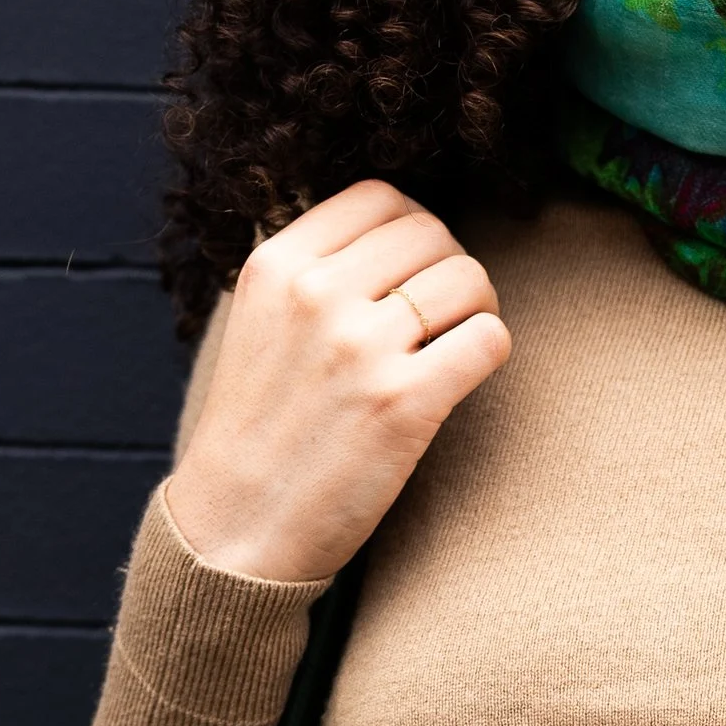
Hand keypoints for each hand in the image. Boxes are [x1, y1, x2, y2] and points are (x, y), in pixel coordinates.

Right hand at [163, 181, 510, 587]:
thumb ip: (310, 273)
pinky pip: (487, 339)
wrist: (234, 529)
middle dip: (451, 267)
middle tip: (446, 314)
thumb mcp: (258, 324)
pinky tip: (466, 375)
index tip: (414, 270)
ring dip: (479, 307)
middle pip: (430, 232)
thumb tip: (388, 235)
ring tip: (459, 342)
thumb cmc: (258, 433)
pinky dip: (490, 351)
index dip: (414, 228)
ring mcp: (361, 347)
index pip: (379, 196)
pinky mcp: (403, 404)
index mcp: (277, 264)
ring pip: (466, 278)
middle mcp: (318, 294)